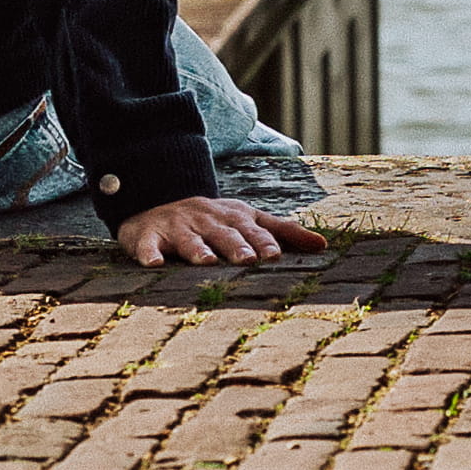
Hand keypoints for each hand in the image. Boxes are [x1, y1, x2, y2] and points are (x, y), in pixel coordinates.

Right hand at [115, 195, 326, 266]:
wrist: (159, 204)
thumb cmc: (213, 220)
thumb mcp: (249, 220)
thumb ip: (285, 232)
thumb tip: (323, 245)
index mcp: (233, 217)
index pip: (252, 229)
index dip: (263, 241)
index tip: (276, 254)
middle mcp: (207, 220)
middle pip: (223, 234)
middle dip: (236, 246)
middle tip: (248, 260)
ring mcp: (177, 227)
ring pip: (188, 239)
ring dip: (197, 250)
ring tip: (207, 261)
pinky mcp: (148, 235)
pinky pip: (147, 245)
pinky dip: (149, 253)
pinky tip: (154, 264)